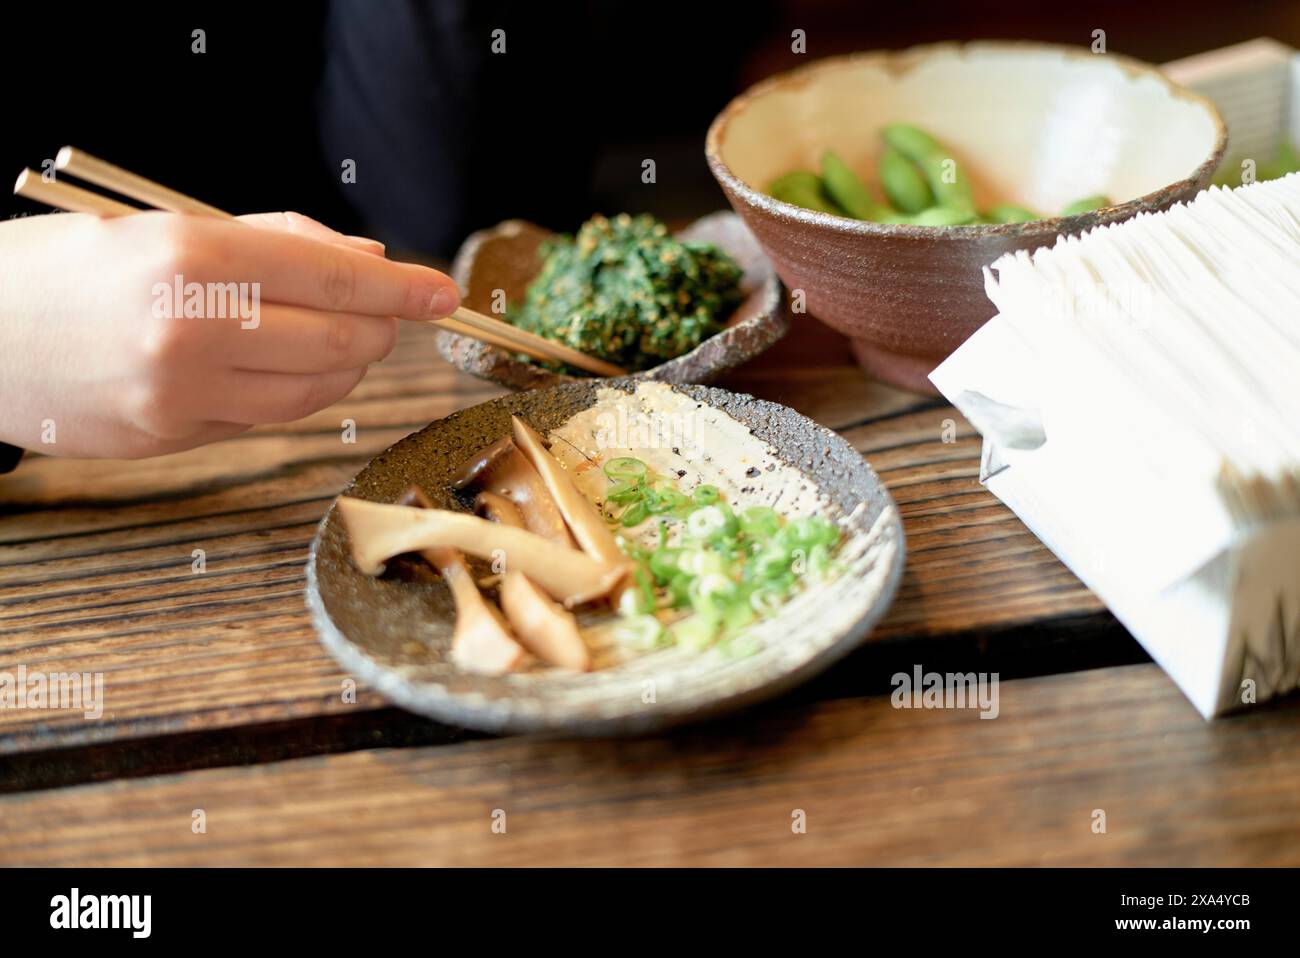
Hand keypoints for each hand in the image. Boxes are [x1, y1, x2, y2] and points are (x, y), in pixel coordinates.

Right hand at [0, 210, 459, 458]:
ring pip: (314, 392)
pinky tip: (281, 365)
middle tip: (385, 310)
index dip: (401, 288)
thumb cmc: (69, 264)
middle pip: (339, 340)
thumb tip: (367, 259)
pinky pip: (266, 417)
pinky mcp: (170, 436)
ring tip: (335, 333)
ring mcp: (180, 395)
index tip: (442, 291)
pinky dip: (295, 391)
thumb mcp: (163, 224)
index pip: (333, 277)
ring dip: (345, 363)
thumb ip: (274, 240)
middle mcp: (191, 332)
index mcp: (191, 259)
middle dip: (378, 325)